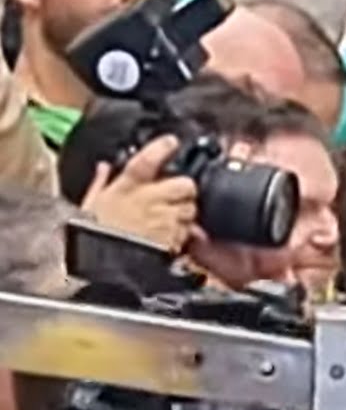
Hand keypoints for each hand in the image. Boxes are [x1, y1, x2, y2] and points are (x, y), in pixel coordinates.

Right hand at [81, 135, 197, 251]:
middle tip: (174, 194)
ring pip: (191, 208)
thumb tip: (104, 167)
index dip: (164, 146)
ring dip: (185, 212)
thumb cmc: (93, 235)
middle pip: (186, 184)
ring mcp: (165, 220)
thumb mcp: (90, 204)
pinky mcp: (173, 239)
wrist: (102, 267)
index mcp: (128, 186)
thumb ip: (100, 183)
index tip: (171, 142)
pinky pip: (188, 232)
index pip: (149, 158)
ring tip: (167, 219)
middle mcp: (150, 200)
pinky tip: (167, 236)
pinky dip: (183, 233)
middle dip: (185, 188)